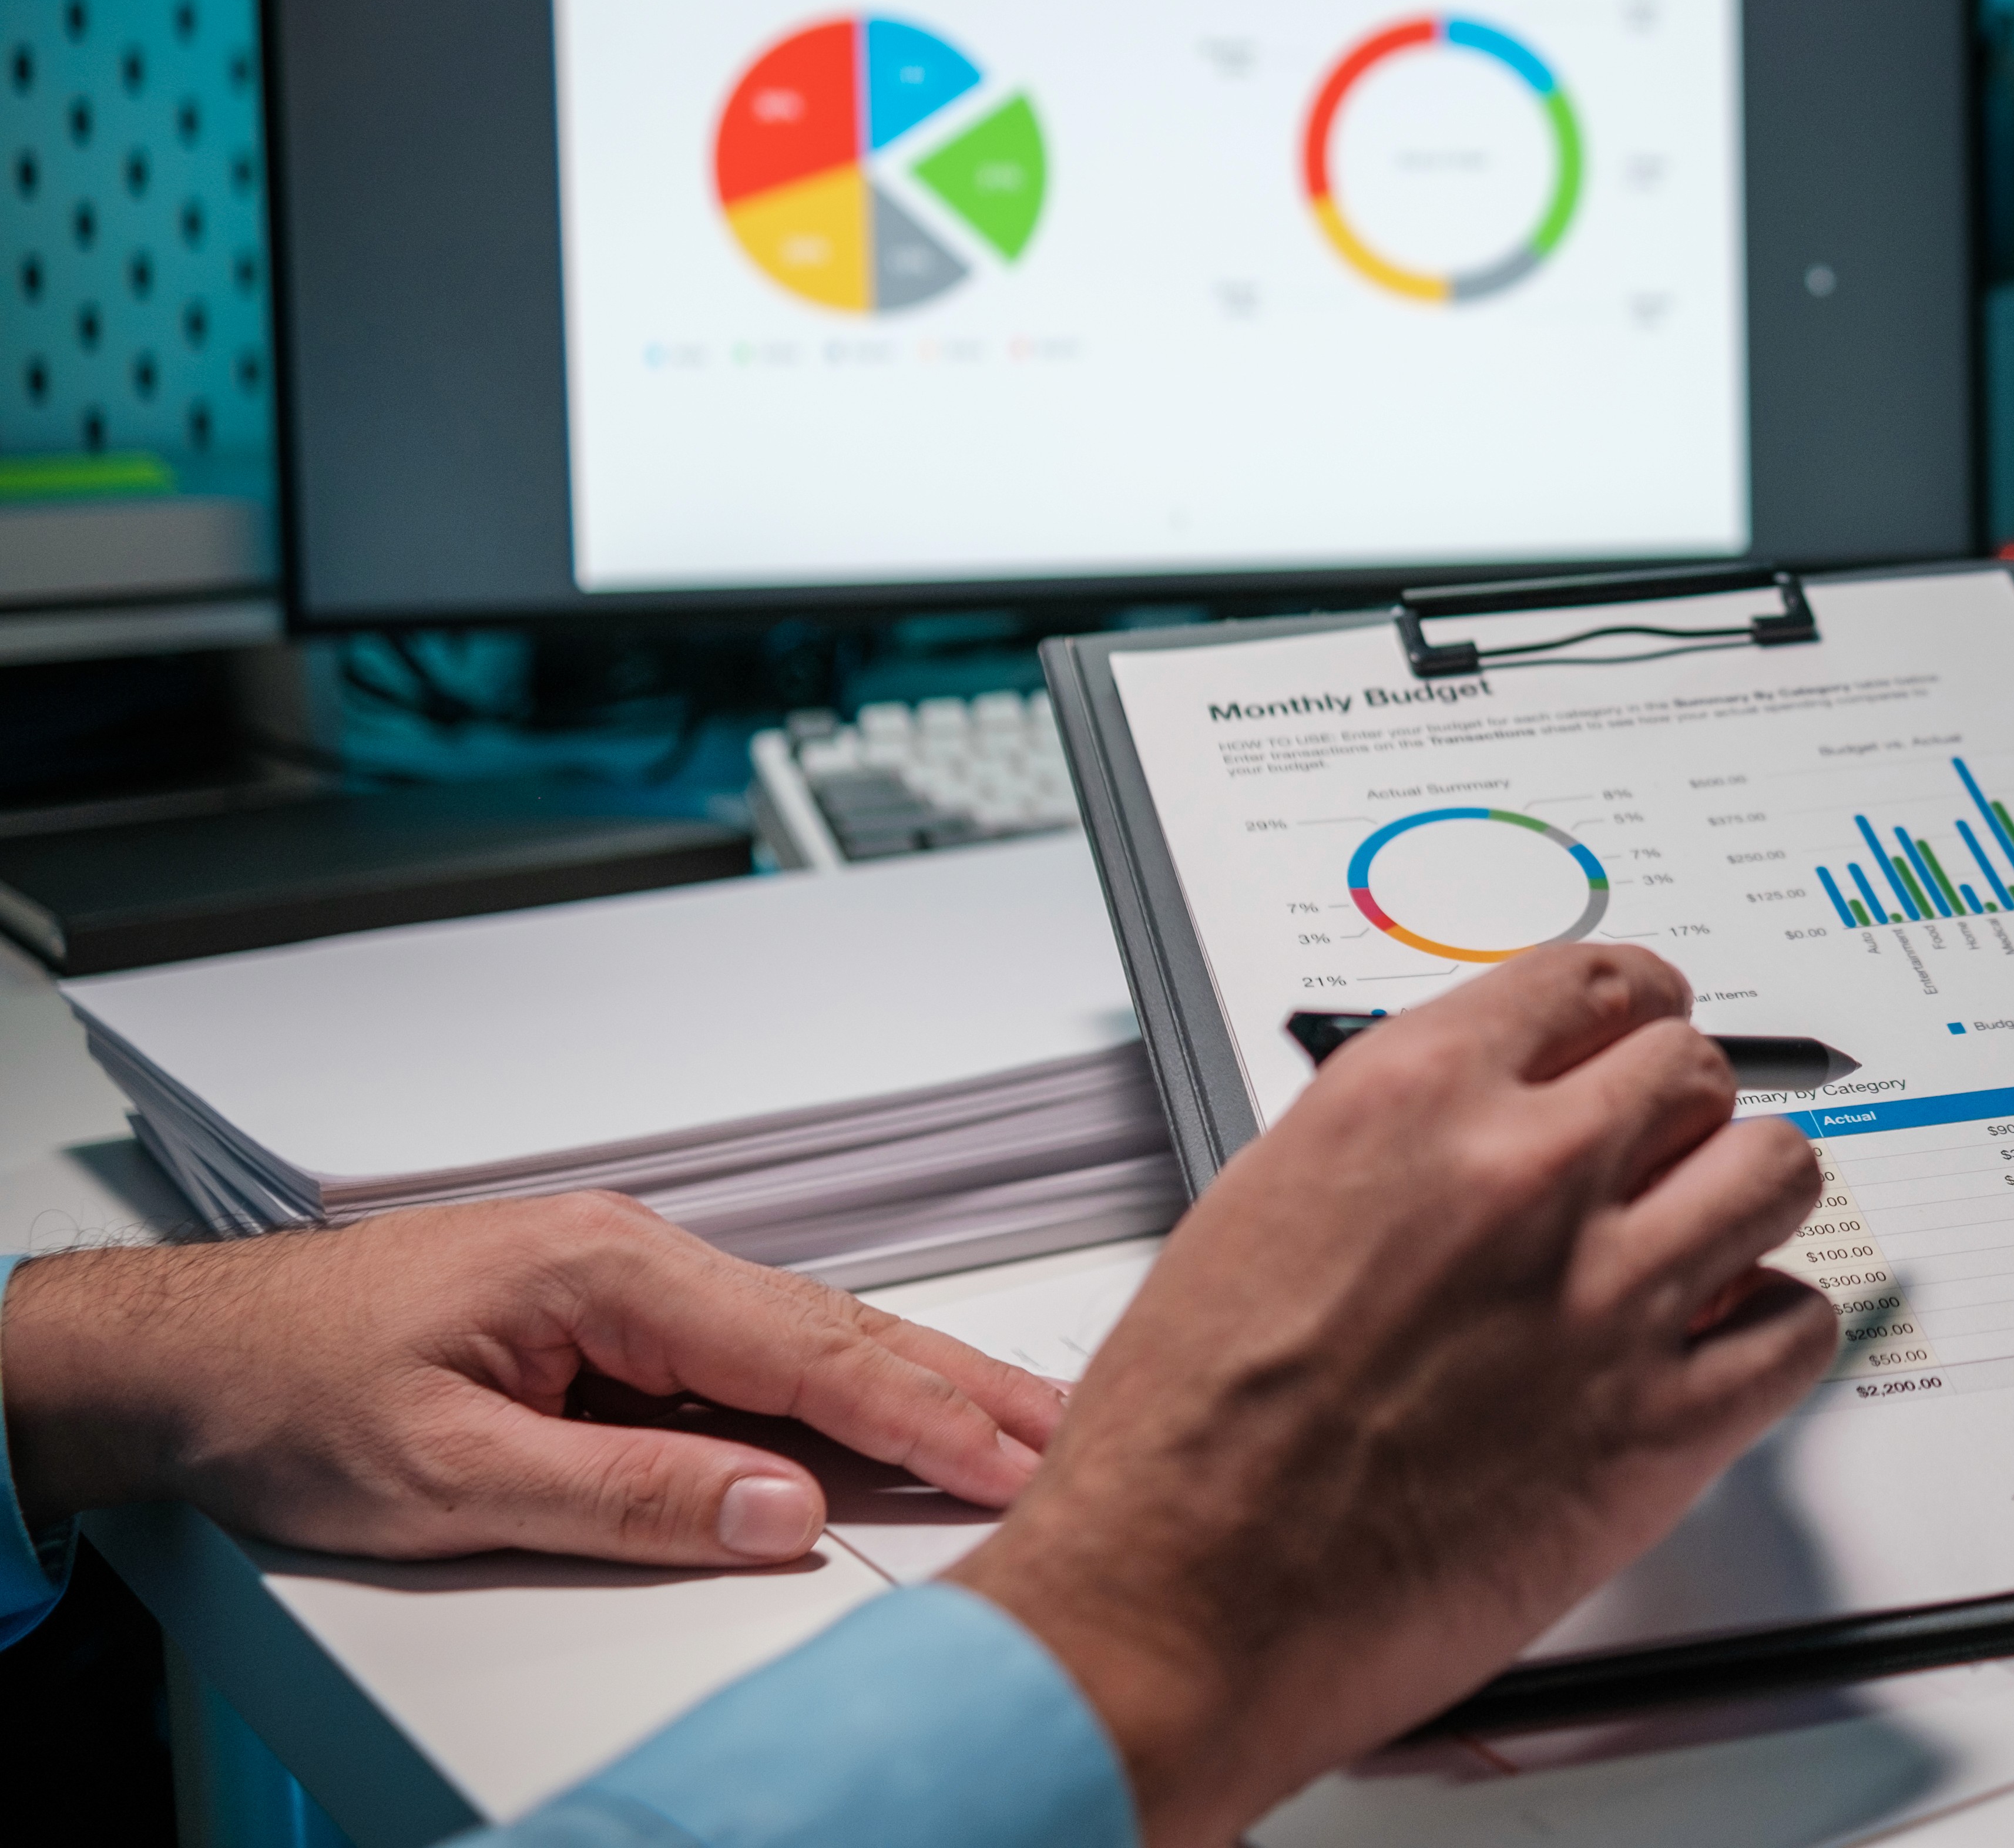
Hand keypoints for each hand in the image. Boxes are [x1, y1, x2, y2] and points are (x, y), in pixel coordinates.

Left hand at [0, 1192, 1064, 1563]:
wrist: (187, 1357)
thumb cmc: (289, 1392)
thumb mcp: (447, 1478)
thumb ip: (625, 1495)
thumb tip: (778, 1512)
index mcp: (609, 1274)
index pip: (804, 1353)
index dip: (919, 1414)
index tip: (1009, 1456)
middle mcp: (634, 1262)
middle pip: (832, 1330)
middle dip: (958, 1387)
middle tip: (1064, 1432)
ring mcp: (628, 1290)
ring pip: (803, 1342)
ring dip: (911, 1389)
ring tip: (1012, 1428)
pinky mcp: (613, 1328)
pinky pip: (751, 1362)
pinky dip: (837, 1396)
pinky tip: (886, 1426)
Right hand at [950, 943, 1835, 1845]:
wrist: (1179, 1598)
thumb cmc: (1189, 1436)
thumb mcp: (1270, 1203)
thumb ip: (1405, 1144)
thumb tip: (1488, 1126)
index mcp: (1414, 1098)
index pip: (1596, 981)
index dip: (1635, 1011)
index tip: (1642, 1037)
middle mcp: (1524, 1174)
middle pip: (1697, 1069)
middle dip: (1684, 1112)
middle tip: (1664, 1157)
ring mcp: (1606, 1296)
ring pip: (1775, 1171)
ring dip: (1745, 1200)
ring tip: (1708, 1238)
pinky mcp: (1660, 1427)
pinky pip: (1797, 1328)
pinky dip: (1775, 1329)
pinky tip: (1726, 1344)